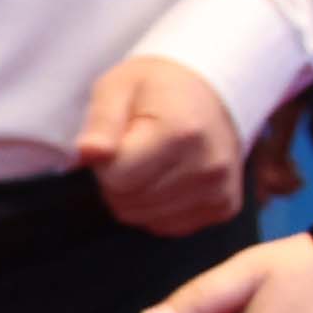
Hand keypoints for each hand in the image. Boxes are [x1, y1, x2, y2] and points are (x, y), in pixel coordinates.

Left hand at [70, 53, 242, 238]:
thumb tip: (87, 154)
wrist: (211, 91)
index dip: (105, 162)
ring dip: (135, 197)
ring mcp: (220, 190)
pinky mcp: (225, 207)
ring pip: (145, 219)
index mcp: (181, 132)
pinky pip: (167, 226)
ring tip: (151, 161)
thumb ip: (101, 122)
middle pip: (129, 204)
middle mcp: (208, 166)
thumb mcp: (118, 87)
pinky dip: (157, 208)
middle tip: (132, 149)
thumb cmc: (156, 88)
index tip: (117, 139)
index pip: (116, 178)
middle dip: (117, 181)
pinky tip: (167, 177)